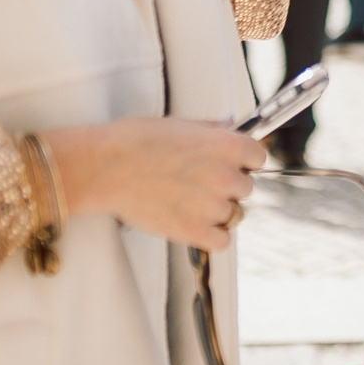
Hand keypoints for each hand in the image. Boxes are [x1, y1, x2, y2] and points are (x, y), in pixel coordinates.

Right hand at [39, 117, 267, 250]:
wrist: (104, 167)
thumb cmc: (135, 140)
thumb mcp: (179, 124)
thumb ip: (212, 128)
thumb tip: (233, 125)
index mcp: (226, 144)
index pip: (259, 157)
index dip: (246, 160)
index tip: (234, 163)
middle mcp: (225, 175)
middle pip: (246, 187)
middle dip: (228, 186)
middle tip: (199, 183)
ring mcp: (211, 205)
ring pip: (235, 215)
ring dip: (218, 211)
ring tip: (189, 202)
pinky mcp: (194, 231)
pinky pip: (222, 241)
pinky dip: (211, 236)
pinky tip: (193, 224)